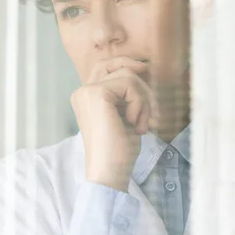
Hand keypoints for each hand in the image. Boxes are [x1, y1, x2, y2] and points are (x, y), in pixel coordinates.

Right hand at [70, 57, 158, 191]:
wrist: (110, 171)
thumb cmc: (119, 150)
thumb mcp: (125, 115)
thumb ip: (127, 93)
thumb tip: (143, 68)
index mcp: (85, 97)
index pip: (105, 66)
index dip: (126, 63)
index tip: (146, 69)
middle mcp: (82, 92)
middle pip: (116, 65)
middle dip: (140, 82)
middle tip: (152, 109)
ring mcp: (87, 91)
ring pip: (127, 75)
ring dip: (143, 100)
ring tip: (142, 124)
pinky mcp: (97, 94)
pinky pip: (129, 85)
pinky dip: (140, 104)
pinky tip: (135, 125)